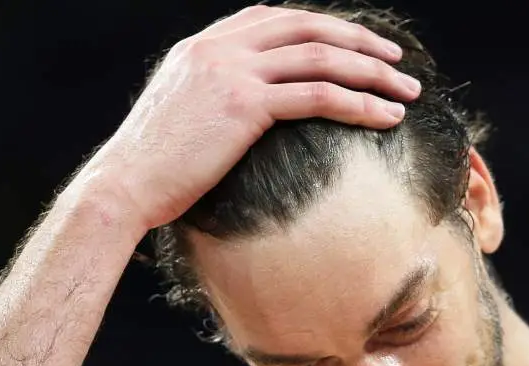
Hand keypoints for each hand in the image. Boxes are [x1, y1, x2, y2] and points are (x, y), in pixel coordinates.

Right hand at [83, 5, 420, 234]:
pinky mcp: (244, 105)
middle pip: (308, 28)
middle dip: (360, 41)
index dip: (323, 27)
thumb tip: (249, 111)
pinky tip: (385, 117)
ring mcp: (232, 71)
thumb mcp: (181, 114)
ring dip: (372, 72)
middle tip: (397, 61)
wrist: (123, 186)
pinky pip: (318, 95)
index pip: (275, 17)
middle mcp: (219, 47)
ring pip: (321, 58)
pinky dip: (359, 103)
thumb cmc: (152, 167)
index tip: (356, 44)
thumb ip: (213, 95)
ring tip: (406, 91)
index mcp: (203, 45)